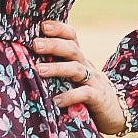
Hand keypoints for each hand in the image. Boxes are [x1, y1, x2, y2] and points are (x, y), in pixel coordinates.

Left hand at [32, 20, 127, 136]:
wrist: (114, 111)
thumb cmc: (84, 91)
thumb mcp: (71, 76)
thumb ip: (55, 66)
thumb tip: (23, 59)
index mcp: (79, 58)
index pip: (71, 36)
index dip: (59, 29)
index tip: (42, 25)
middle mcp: (87, 65)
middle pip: (72, 49)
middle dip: (53, 45)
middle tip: (35, 45)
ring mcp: (94, 81)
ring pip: (76, 69)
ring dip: (57, 68)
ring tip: (39, 70)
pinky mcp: (98, 98)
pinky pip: (85, 94)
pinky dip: (70, 96)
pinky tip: (56, 100)